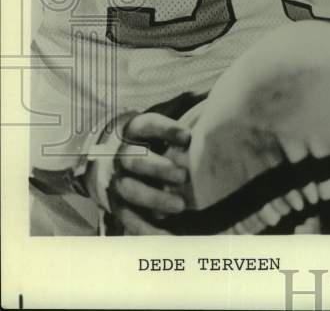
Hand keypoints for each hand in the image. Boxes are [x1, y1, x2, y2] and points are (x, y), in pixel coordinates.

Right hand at [92, 112, 190, 233]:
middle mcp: (120, 156)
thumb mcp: (157, 126)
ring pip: (130, 190)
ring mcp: (115, 182)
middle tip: (183, 175)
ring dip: (153, 198)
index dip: (166, 130)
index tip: (189, 137)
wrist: (105, 162)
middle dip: (158, 167)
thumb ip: (184, 118)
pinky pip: (128, 218)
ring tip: (179, 205)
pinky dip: (146, 228)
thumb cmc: (147, 141)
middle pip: (134, 159)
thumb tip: (218, 100)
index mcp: (132, 131)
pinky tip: (167, 235)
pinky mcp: (116, 206)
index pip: (147, 125)